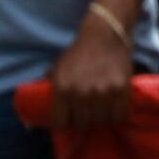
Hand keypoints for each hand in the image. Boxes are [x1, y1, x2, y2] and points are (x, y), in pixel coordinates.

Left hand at [51, 12, 139, 134]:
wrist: (104, 34)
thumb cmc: (79, 52)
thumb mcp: (58, 67)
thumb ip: (50, 86)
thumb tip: (36, 107)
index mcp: (62, 89)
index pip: (61, 123)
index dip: (65, 124)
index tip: (70, 121)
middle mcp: (82, 93)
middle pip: (82, 124)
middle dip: (83, 121)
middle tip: (87, 115)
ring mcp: (103, 93)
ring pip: (101, 122)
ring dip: (101, 119)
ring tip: (101, 111)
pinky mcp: (121, 90)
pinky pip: (120, 115)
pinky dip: (117, 115)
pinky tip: (115, 109)